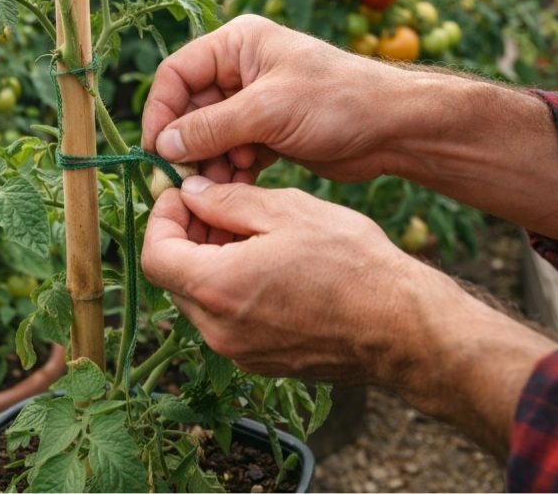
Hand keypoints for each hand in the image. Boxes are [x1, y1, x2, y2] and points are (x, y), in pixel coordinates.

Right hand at [141, 14, 408, 184]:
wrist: (395, 129)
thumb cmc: (338, 102)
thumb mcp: (268, 110)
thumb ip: (211, 127)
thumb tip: (162, 146)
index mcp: (237, 44)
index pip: (177, 74)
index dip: (161, 111)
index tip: (155, 150)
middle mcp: (241, 69)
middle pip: (190, 108)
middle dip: (189, 143)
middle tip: (188, 178)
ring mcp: (254, 102)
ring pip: (209, 135)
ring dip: (211, 161)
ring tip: (227, 179)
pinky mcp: (267, 131)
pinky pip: (232, 151)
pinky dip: (232, 168)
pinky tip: (245, 179)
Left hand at [141, 176, 557, 457]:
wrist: (402, 328)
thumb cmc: (352, 264)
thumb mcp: (288, 212)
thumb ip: (228, 201)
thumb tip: (191, 193)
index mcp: (217, 287)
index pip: (155, 254)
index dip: (162, 219)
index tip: (183, 196)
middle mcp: (218, 329)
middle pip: (174, 278)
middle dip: (187, 238)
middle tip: (216, 207)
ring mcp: (239, 352)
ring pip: (200, 299)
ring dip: (210, 263)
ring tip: (249, 232)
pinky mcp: (261, 362)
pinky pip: (227, 320)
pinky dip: (232, 289)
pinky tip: (267, 264)